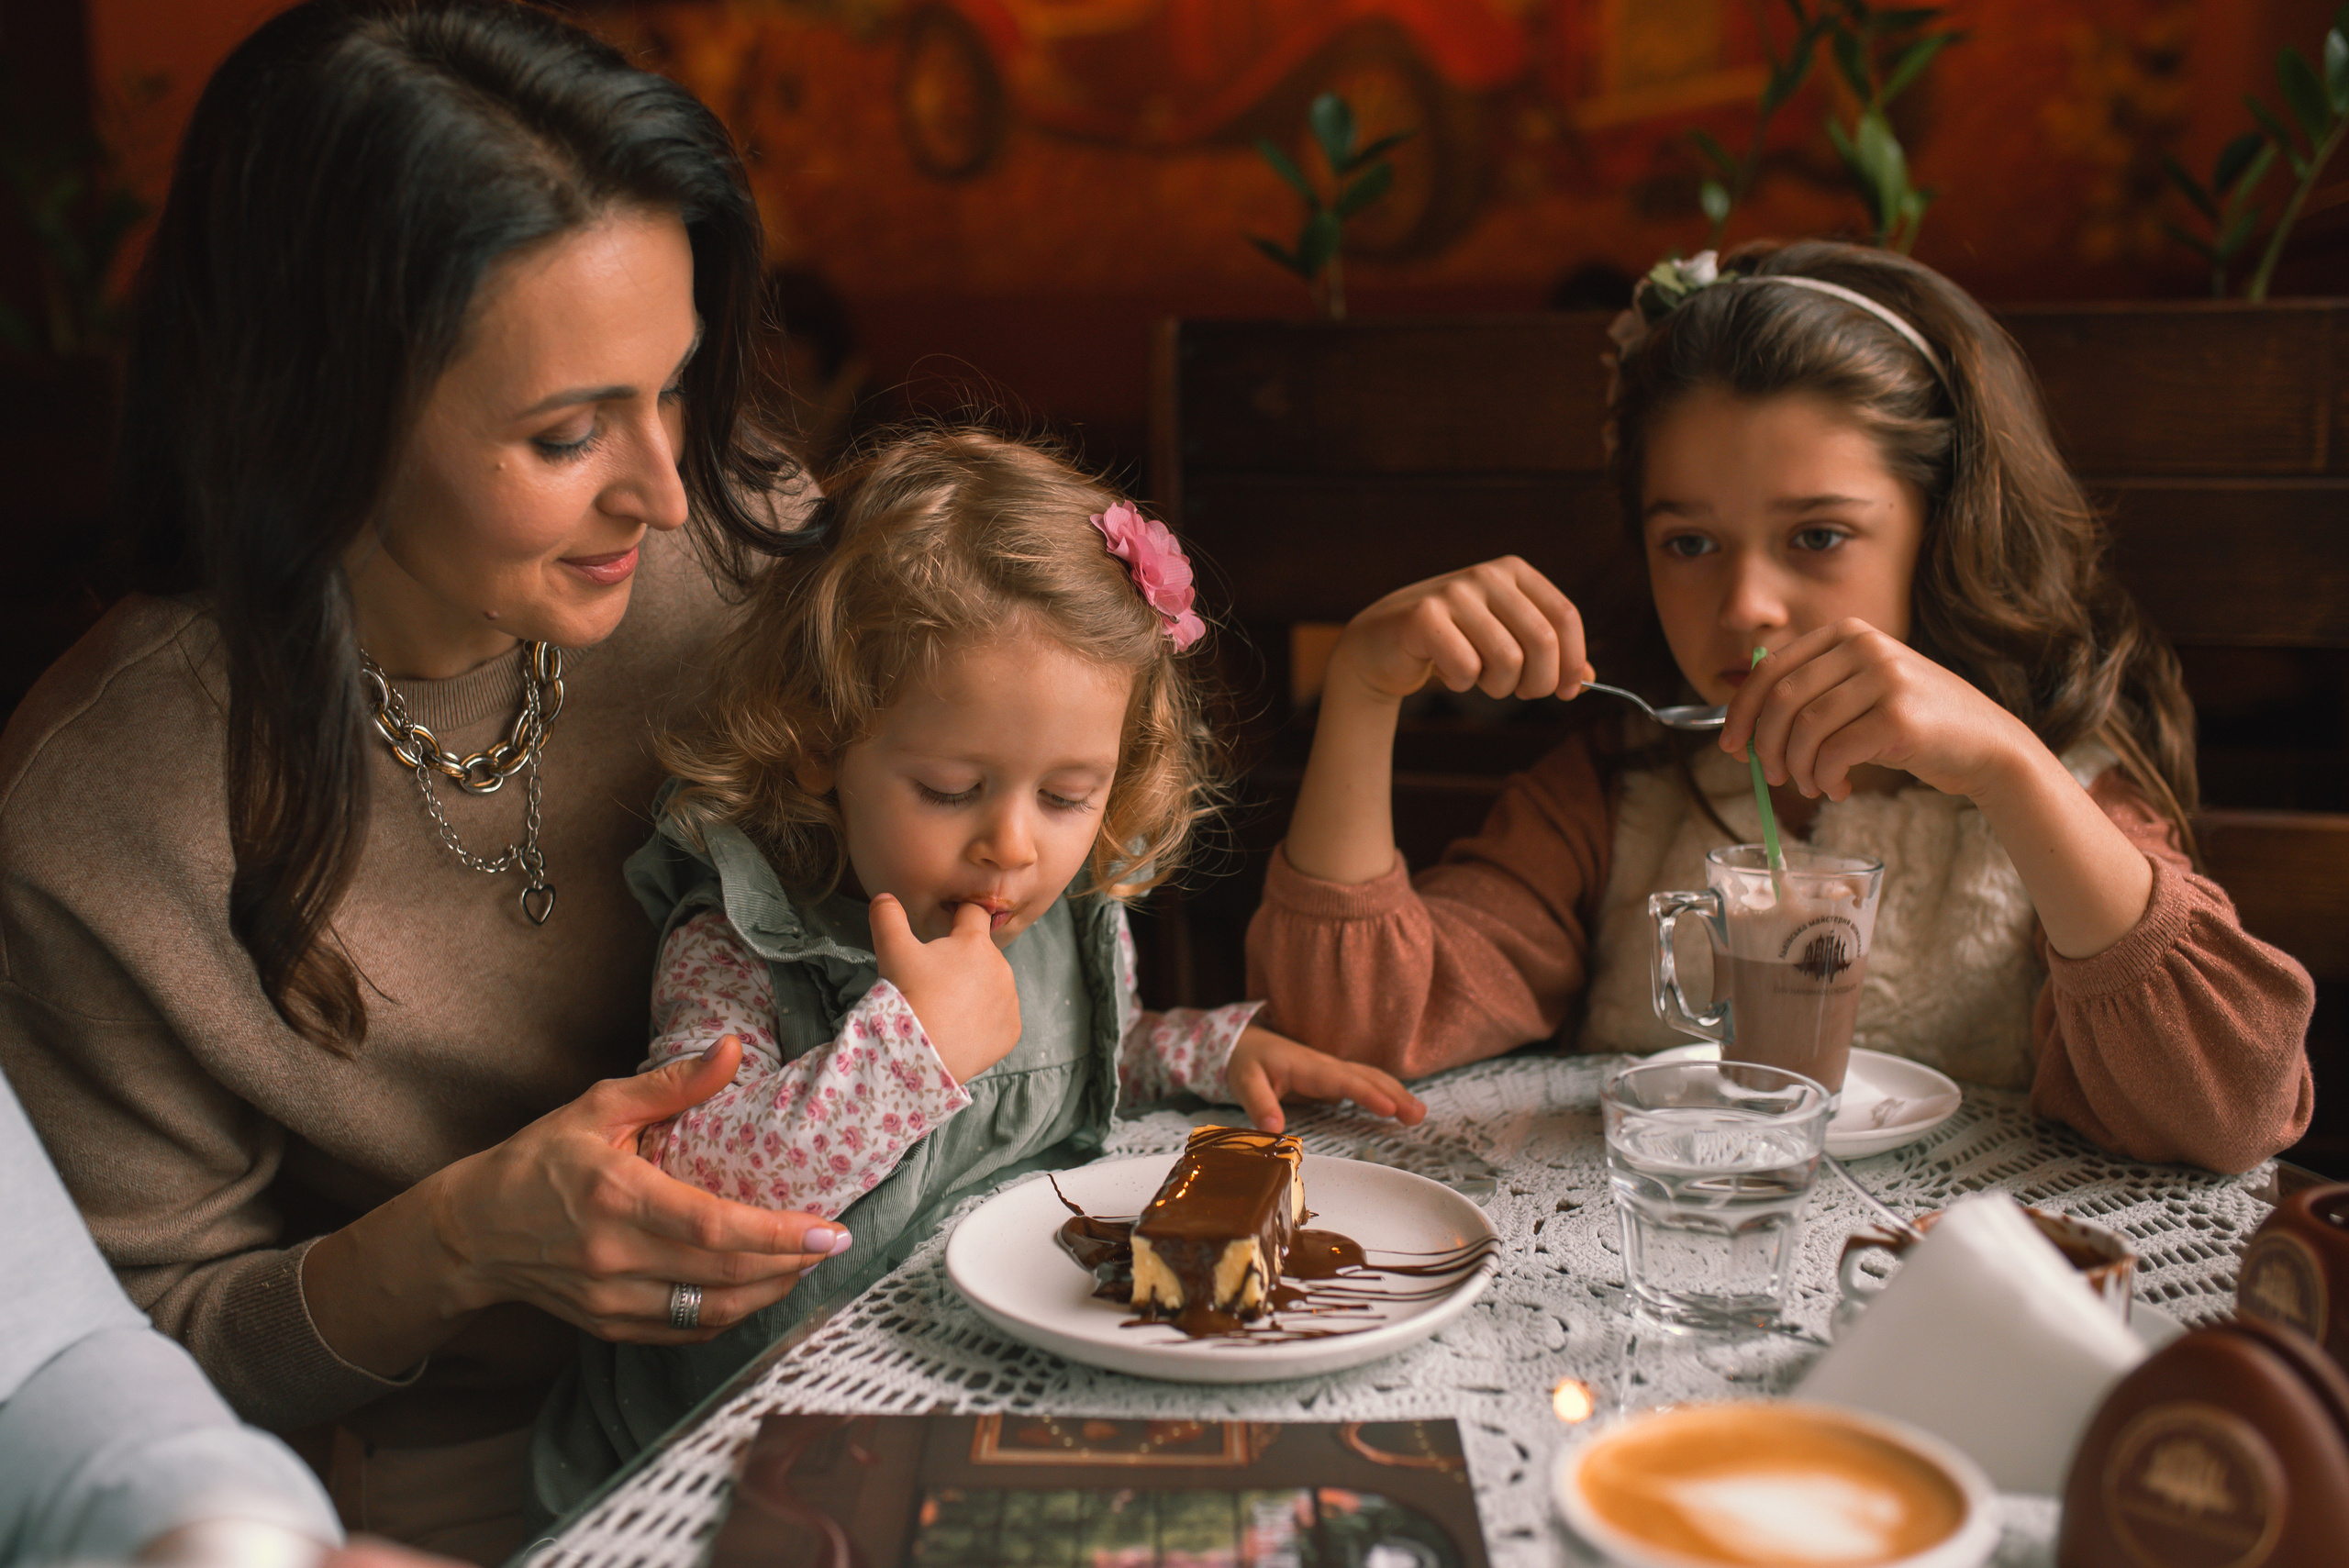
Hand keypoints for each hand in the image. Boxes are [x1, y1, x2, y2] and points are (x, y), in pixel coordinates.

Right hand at [422, 1034, 847, 1346]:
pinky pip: (685, 1333)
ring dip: (768, 1295)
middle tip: (832, 1245)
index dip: (777, 1235)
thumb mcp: (600, 1107)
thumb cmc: (540, 1160)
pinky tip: (756, 1291)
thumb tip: (734, 1048)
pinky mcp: (609, 1327)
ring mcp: (611, 1302)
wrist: (472, 1233)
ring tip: (803, 1266)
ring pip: (711, 1313)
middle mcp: (616, 1258)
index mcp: (618, 1197)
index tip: (828, 1229)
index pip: (713, 1228)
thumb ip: (672, 1084)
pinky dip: (729, 1316)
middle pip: (723, 1277)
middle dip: (790, 1265)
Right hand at [870, 893, 1021, 1082]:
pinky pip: (1000, 1018)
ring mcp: (1009, 1001)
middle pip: (982, 954)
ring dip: (976, 990)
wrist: (921, 1052)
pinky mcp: (1012, 1031)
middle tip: (935, 981)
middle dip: (962, 961)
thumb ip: (887, 917)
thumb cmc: (908, 996)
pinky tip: (961, 1028)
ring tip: (947, 1007)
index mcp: (975, 943)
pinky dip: (985, 1021)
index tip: (946, 928)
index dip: (957, 918)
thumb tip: (883, 897)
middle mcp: (1001, 967)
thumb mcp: (892, 951)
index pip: (974, 913)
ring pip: (993, 986)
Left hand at [1223, 1024, 1425, 1134]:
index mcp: (1307, 1067)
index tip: (1390, 1107)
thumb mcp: (1244, 1082)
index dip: (1367, 1094)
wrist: (1244, 1042)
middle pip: (1366, 1077)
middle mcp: (1326, 1067)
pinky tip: (1402, 1106)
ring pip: (1370, 1078)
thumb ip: (1259, 1104)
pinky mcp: (1333, 1079)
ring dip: (1396, 1093)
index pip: (1343, 1080)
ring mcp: (1332, 1071)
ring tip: (1419, 1114)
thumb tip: (1274, 1130)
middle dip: (1394, 1094)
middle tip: (1418, 1116)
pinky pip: (1365, 1083)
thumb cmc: (1245, 1062)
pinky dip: (1387, 1092)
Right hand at [1327, 556, 1594, 707]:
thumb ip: (1547, 654)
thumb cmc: (1452, 643)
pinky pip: (1466, 668)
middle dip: (1539, 683)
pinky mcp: (1424, 615)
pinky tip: (1446, 673)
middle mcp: (1487, 573)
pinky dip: (1462, 683)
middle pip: (1543, 641)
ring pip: (1507, 660)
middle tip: (1520, 694)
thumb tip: (1588, 677)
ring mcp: (1454, 591)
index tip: (1569, 691)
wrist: (1380, 644)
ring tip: (1478, 679)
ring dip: (1497, 687)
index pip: (1565, 616)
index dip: (1573, 660)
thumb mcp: (1504, 640)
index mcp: (1514, 571)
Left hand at [1720, 618, 2036, 803]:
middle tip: (1772, 777)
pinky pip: (1833, 753)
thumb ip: (1810, 697)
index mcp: (1846, 634)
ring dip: (1797, 769)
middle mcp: (1864, 646)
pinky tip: (1838, 787)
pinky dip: (1824, 778)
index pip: (1769, 669)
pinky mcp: (1898, 716)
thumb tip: (1743, 731)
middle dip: (1765, 747)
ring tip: (1813, 786)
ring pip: (1804, 729)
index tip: (1731, 746)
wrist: (1987, 745)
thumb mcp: (1859, 693)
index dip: (1741, 712)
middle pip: (1781, 700)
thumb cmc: (1912, 726)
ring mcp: (1884, 677)